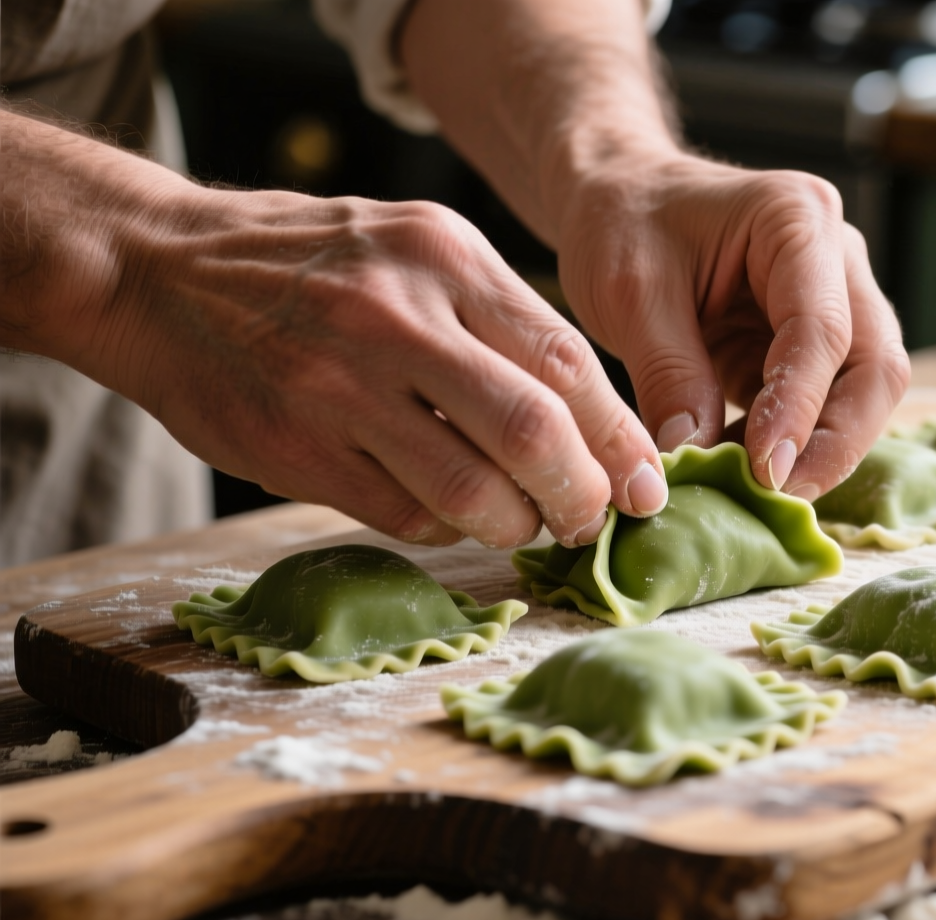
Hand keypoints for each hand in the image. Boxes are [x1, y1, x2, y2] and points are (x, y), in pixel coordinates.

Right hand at [98, 185, 668, 548]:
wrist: (157, 270)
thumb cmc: (313, 263)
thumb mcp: (415, 244)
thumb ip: (499, 317)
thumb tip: (598, 420)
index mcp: (445, 256)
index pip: (567, 361)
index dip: (620, 437)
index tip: (647, 483)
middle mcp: (396, 315)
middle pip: (532, 429)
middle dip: (582, 493)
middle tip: (592, 520)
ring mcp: (338, 385)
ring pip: (469, 487)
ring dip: (515, 523)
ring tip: (524, 523)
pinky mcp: (293, 447)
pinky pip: (401, 514)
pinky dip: (443, 528)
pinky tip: (446, 513)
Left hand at [553, 154, 910, 497]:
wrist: (619, 198)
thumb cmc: (622, 223)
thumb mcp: (627, 293)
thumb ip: (668, 373)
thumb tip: (695, 458)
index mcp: (797, 219)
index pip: (823, 329)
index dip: (800, 407)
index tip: (766, 470)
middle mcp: (837, 258)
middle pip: (876, 366)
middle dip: (838, 441)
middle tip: (780, 496)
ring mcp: (838, 301)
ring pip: (868, 391)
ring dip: (825, 450)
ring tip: (760, 492)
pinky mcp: (817, 344)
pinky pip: (832, 404)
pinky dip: (799, 445)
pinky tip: (750, 474)